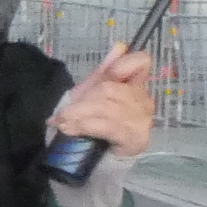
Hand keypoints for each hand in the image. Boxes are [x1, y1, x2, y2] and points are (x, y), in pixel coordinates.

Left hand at [50, 44, 155, 162]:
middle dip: (82, 100)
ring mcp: (143, 120)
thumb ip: (104, 72)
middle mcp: (144, 101)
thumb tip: (120, 45)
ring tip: (61, 121)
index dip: (120, 65)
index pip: (140, 62)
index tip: (103, 76)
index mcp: (136, 85)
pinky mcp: (136, 139)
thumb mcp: (92, 96)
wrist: (97, 160)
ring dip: (77, 114)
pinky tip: (69, 129)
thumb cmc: (94, 125)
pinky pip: (107, 126)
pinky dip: (84, 126)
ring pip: (106, 107)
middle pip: (110, 89)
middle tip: (63, 112)